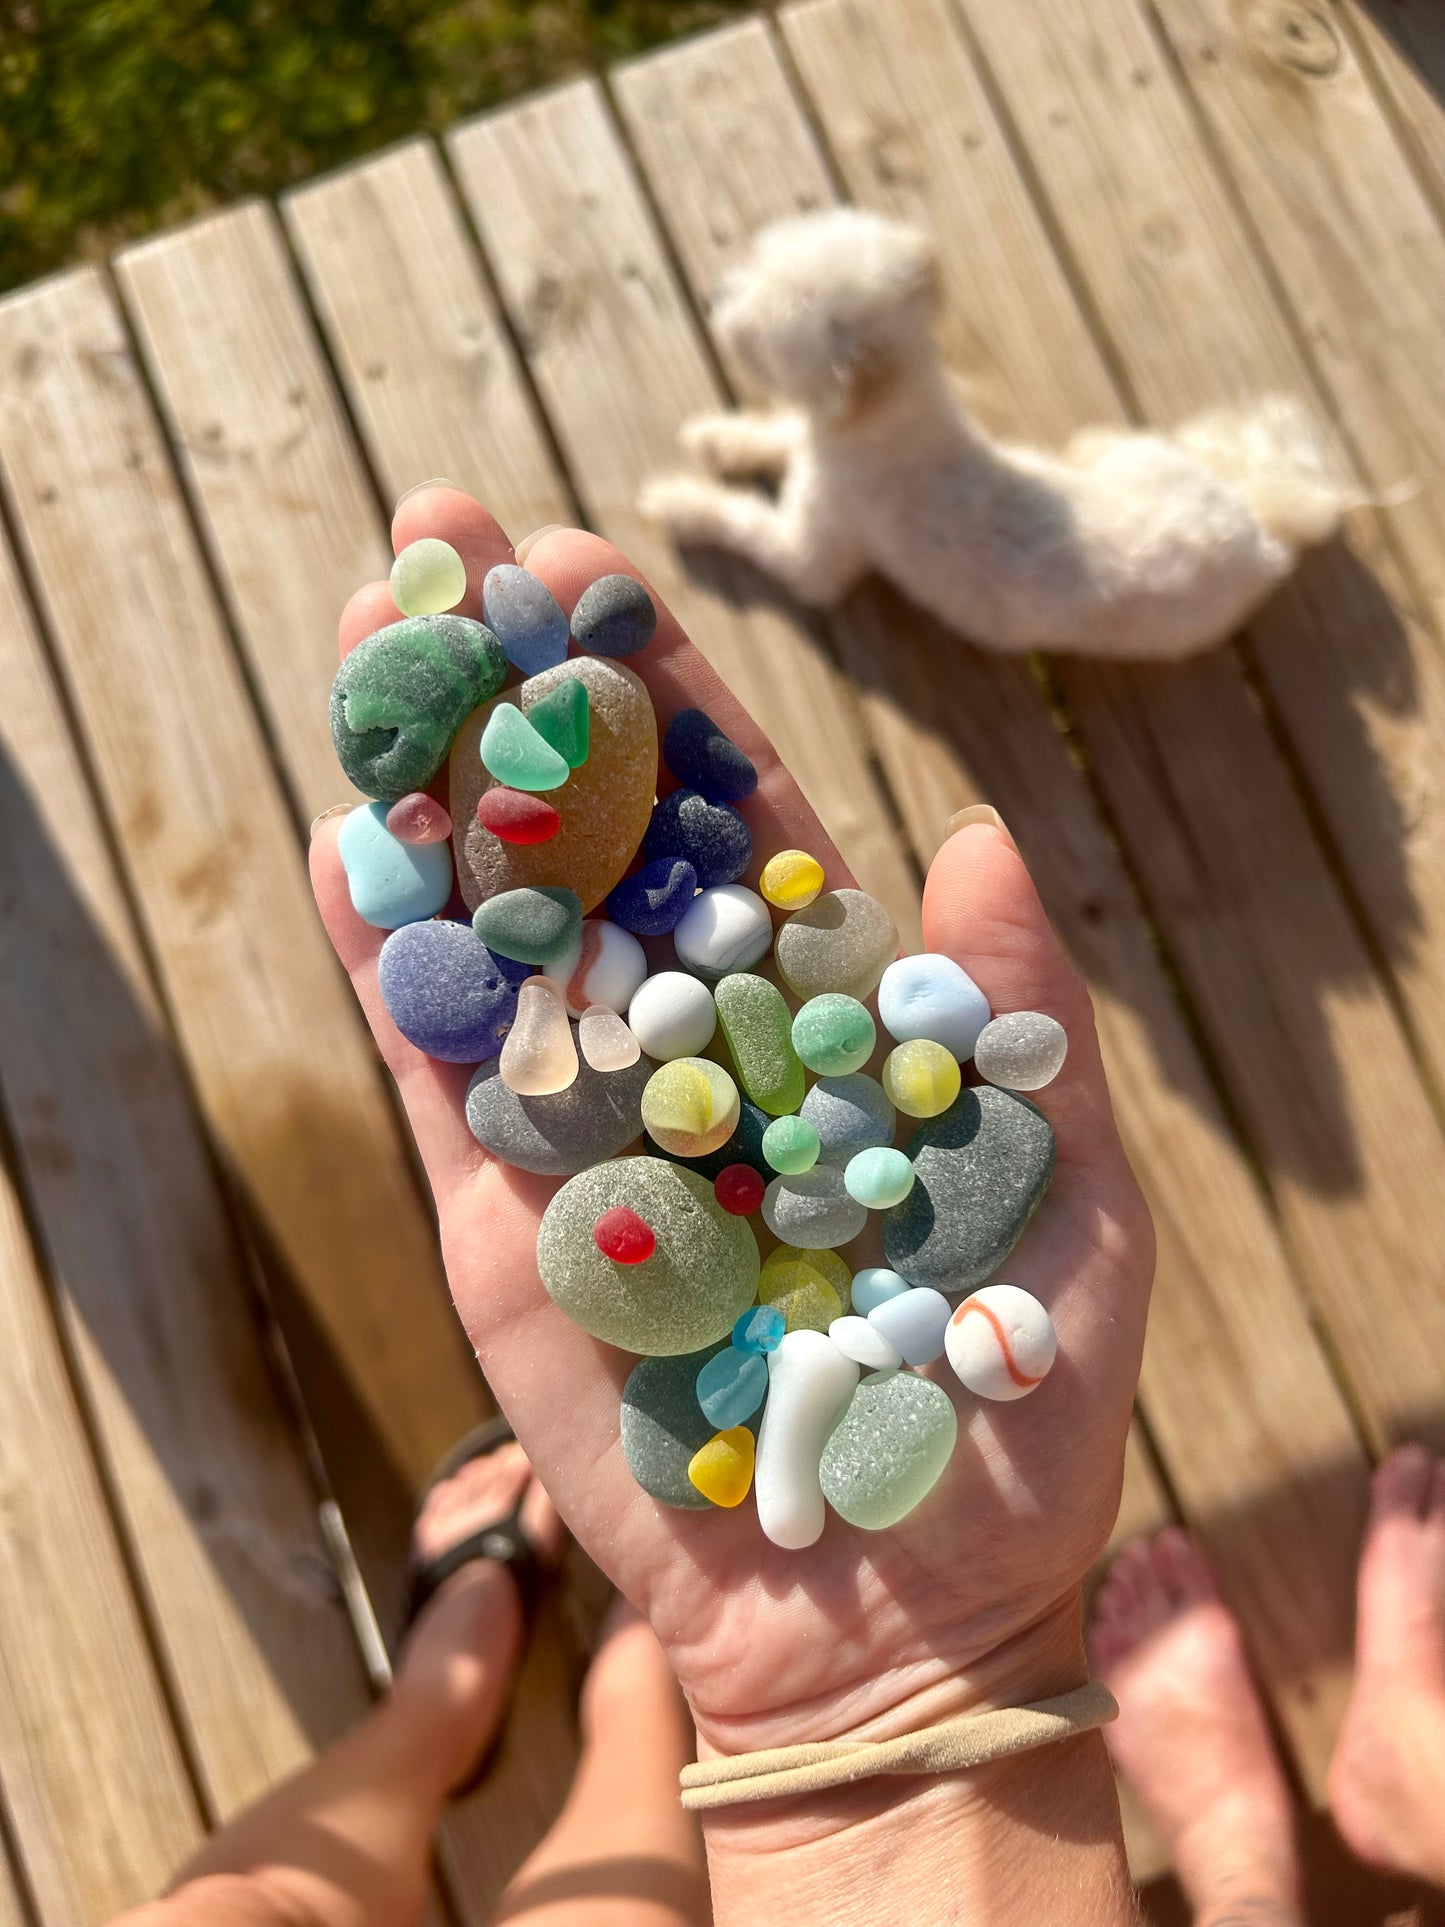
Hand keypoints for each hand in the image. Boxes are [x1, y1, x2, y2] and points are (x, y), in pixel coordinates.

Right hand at [311, 489, 1153, 1777]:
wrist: (892, 1617)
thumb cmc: (1006, 1413)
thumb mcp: (1065, 1201)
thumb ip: (1020, 1021)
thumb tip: (978, 835)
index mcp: (828, 1017)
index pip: (732, 821)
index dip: (663, 692)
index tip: (595, 562)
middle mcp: (695, 1041)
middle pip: (587, 834)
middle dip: (515, 688)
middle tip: (439, 534)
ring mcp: (588, 1120)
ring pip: (496, 920)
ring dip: (430, 781)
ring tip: (369, 634)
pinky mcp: (505, 1223)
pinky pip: (439, 1076)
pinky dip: (391, 963)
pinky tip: (343, 838)